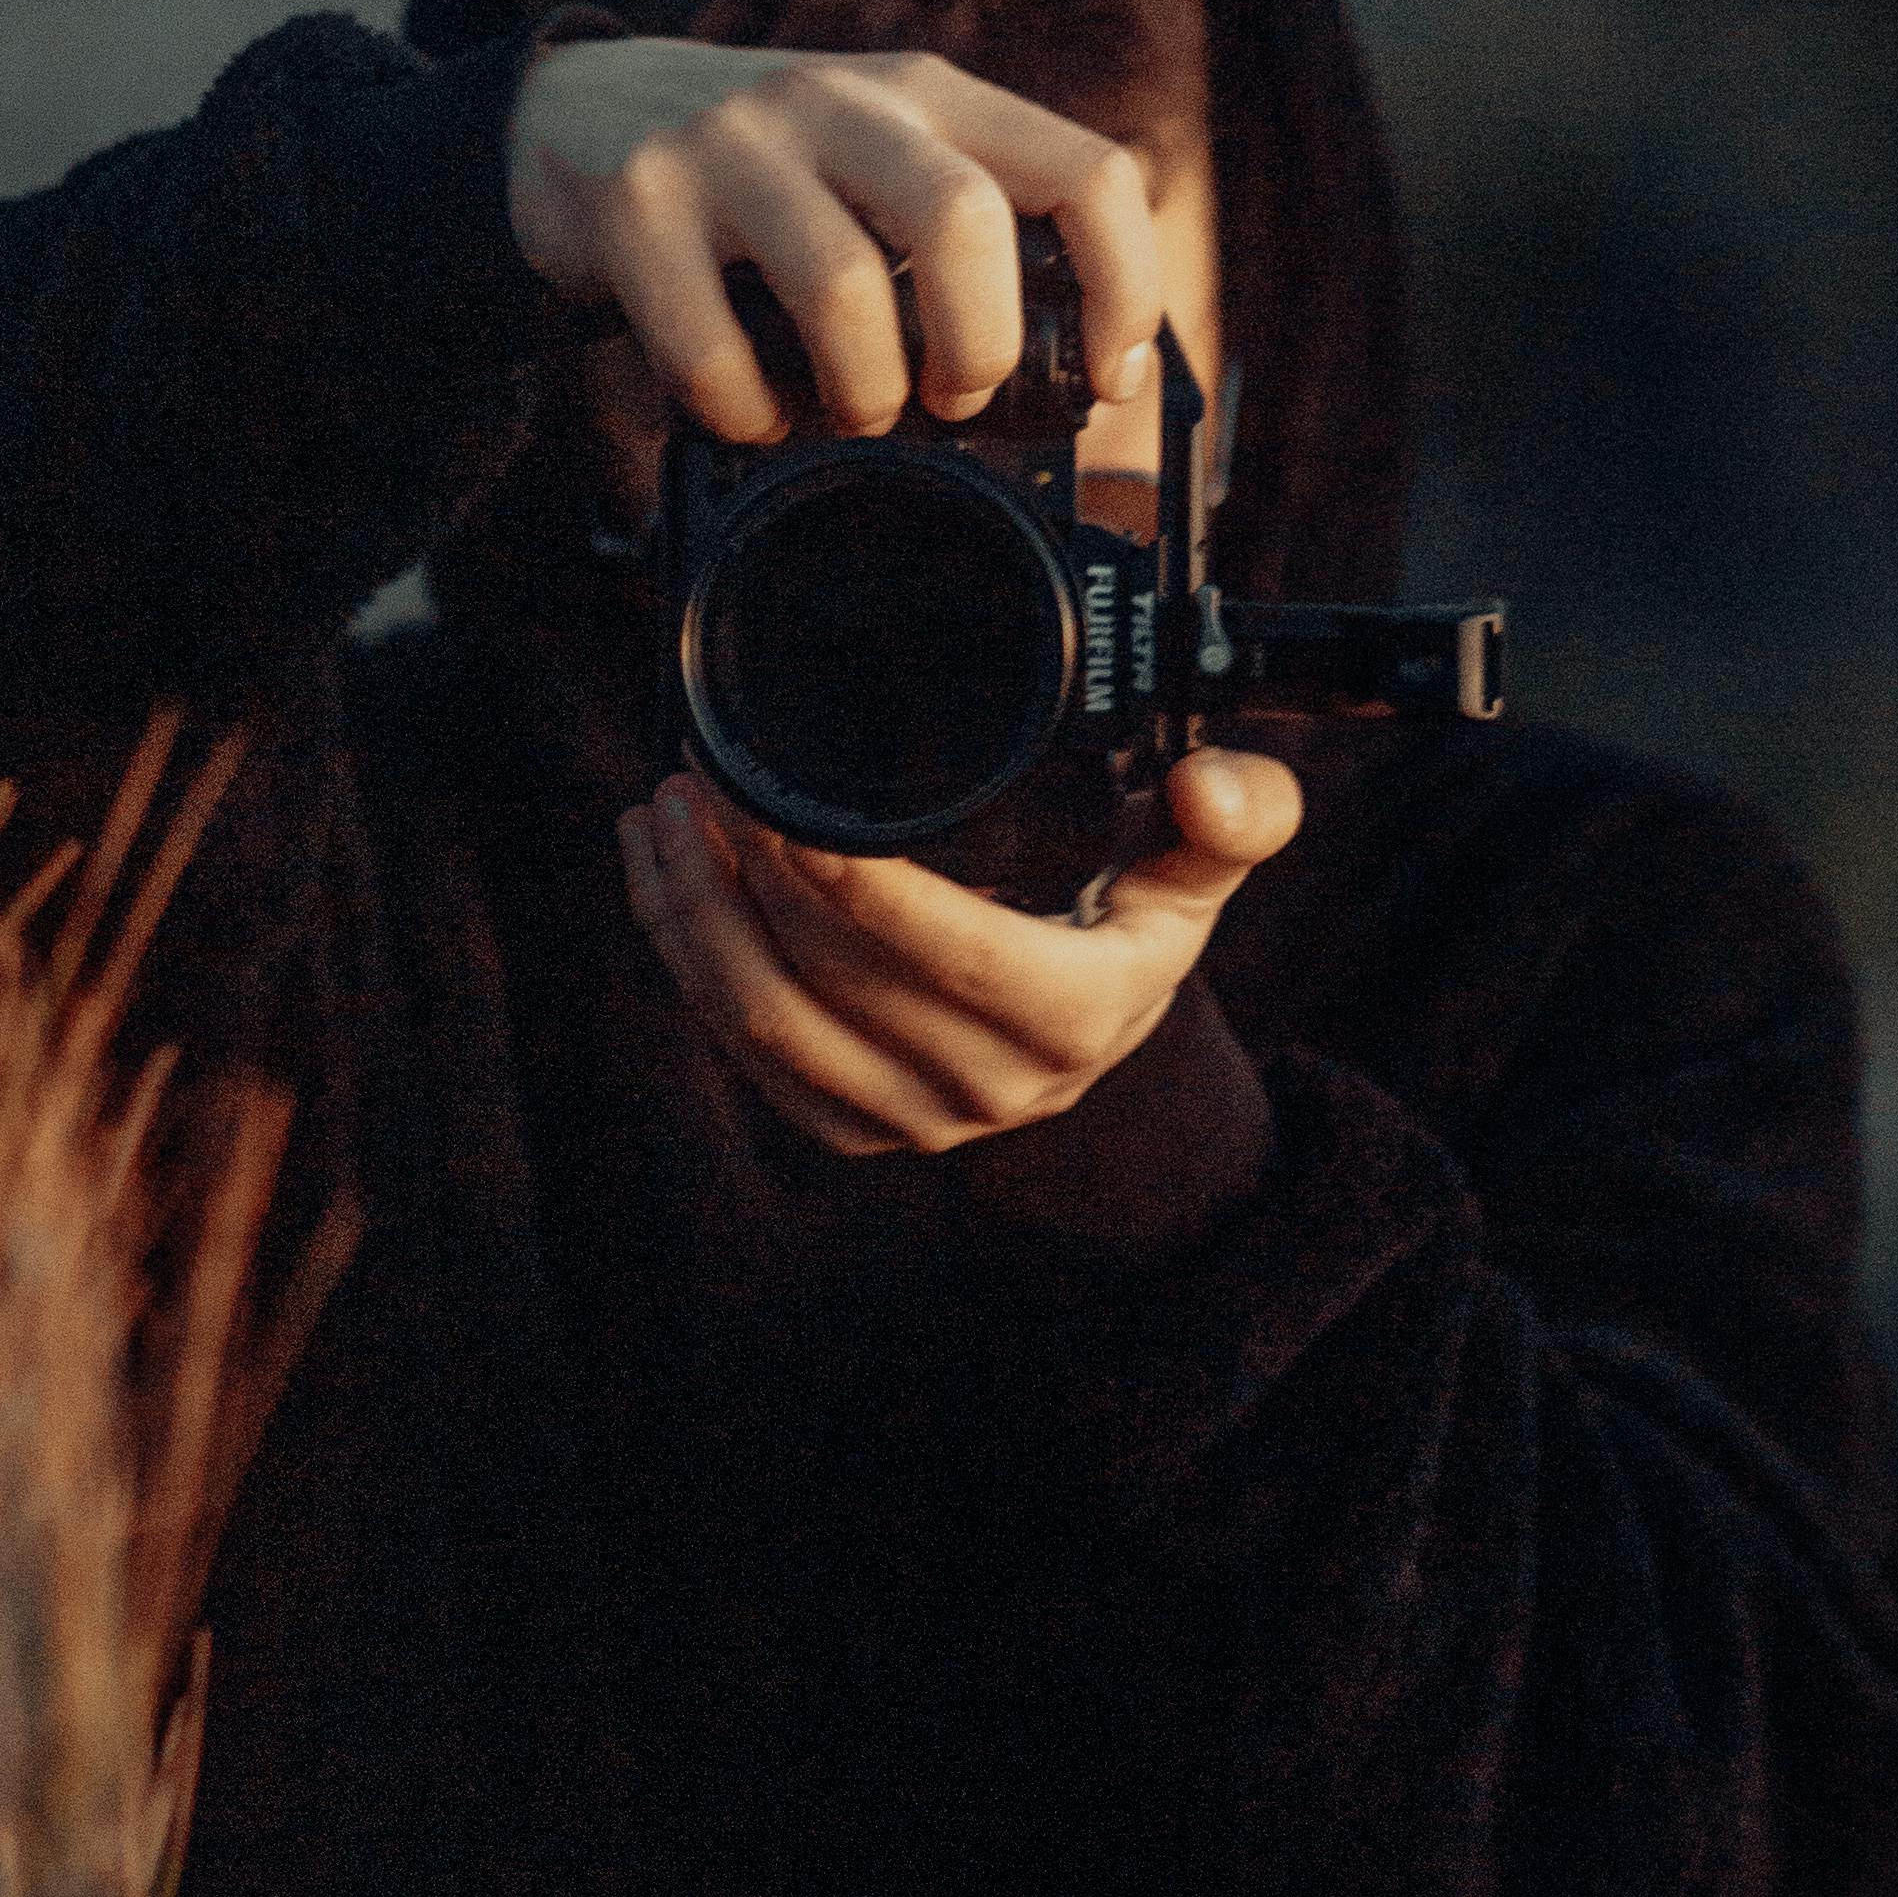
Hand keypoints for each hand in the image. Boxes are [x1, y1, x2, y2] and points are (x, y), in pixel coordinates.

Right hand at [507, 36, 1169, 444]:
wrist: (574, 109)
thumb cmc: (759, 168)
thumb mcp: (875, 154)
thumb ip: (961, 225)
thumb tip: (1064, 373)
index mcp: (929, 93)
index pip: (1087, 172)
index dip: (1122, 289)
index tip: (1103, 370)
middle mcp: (839, 102)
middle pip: (966, 224)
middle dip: (979, 349)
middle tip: (954, 396)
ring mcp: (733, 145)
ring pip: (845, 288)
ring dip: (864, 391)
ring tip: (851, 409)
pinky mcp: (639, 203)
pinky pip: (712, 346)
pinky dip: (746, 410)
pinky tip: (751, 410)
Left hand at [616, 745, 1303, 1157]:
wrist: (1091, 1042)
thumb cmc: (1129, 926)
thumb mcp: (1196, 873)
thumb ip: (1237, 814)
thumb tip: (1214, 785)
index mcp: (1070, 1015)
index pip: (940, 943)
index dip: (844, 872)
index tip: (768, 787)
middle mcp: (987, 1084)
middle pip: (826, 974)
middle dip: (740, 867)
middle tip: (699, 768)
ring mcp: (907, 1118)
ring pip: (761, 1015)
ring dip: (690, 910)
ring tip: (663, 809)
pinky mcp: (844, 1128)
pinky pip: (738, 1045)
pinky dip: (685, 953)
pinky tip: (661, 872)